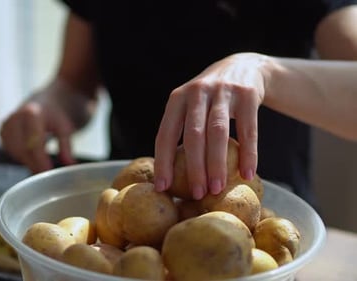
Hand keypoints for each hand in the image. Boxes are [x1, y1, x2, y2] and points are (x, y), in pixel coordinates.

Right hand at [0, 78, 96, 172]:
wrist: (51, 98)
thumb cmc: (60, 113)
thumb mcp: (67, 127)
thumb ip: (66, 147)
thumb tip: (69, 166)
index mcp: (32, 114)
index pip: (33, 144)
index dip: (41, 162)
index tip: (48, 174)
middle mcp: (15, 117)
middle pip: (22, 150)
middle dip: (35, 165)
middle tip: (47, 175)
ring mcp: (6, 124)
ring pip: (14, 152)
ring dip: (28, 161)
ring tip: (43, 162)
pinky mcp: (2, 131)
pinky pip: (10, 150)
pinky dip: (21, 156)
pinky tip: (32, 155)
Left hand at [154, 53, 270, 198]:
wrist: (243, 67)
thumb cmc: (210, 100)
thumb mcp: (190, 106)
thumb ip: (181, 131)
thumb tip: (170, 175)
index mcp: (177, 99)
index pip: (165, 134)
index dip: (162, 162)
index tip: (162, 187)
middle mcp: (197, 92)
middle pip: (193, 135)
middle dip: (193, 168)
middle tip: (196, 194)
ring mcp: (222, 91)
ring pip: (218, 132)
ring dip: (217, 164)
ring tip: (217, 189)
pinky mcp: (247, 95)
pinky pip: (248, 129)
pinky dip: (248, 153)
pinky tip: (247, 174)